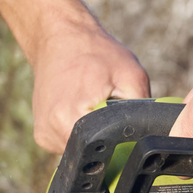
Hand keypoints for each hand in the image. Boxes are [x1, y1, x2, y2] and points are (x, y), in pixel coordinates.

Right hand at [30, 18, 150, 152]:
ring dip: (93, 135)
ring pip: (80, 150)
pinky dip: (80, 131)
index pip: (102, 154)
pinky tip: (83, 109)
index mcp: (69, 119)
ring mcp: (44, 135)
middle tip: (112, 110)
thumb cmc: (96, 53)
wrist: (60, 37)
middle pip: (92, 154)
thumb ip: (142, 111)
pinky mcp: (42, 133)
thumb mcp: (131, 76)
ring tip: (95, 105)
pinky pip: (69, 143)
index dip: (120, 147)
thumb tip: (151, 137)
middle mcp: (51, 132)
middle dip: (107, 139)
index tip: (127, 129)